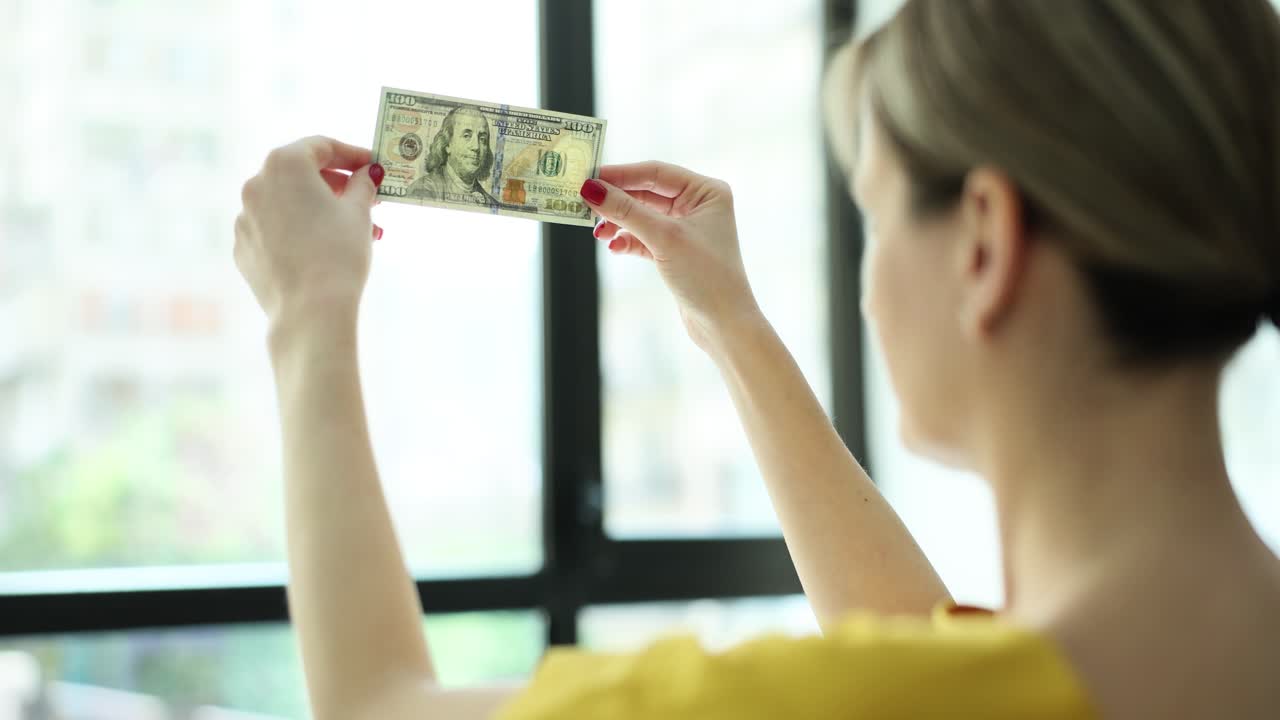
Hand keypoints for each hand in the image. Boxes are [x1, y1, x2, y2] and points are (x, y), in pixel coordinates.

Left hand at [234, 136, 383, 334]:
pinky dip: (297, 231)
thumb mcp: (359, 213)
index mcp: (285, 164)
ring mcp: (244, 217)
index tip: (373, 167)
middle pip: (301, 173)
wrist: (310, 310)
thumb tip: (368, 174)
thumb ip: (363, 185)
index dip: (352, 155)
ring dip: (318, 210)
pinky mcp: (243, 247)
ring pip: (287, 203)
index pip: (321, 146)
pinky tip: (321, 250)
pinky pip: (273, 229)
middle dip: (336, 185)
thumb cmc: (338, 253)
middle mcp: (256, 184)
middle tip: (366, 200)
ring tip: (351, 232)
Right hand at [583, 162, 763, 351]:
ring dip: (619, 222)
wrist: (724, 324)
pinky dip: (628, 240)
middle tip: (585, 203)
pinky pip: (645, 236)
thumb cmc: (706, 276)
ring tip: (598, 232)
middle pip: (647, 192)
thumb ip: (627, 211)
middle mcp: (699, 205)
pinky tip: (614, 246)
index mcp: (707, 191)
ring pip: (643, 215)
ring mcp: (687, 228)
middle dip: (617, 200)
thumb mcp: (664, 238)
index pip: (656, 172)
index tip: (589, 177)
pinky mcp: (676, 250)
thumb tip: (592, 189)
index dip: (621, 174)